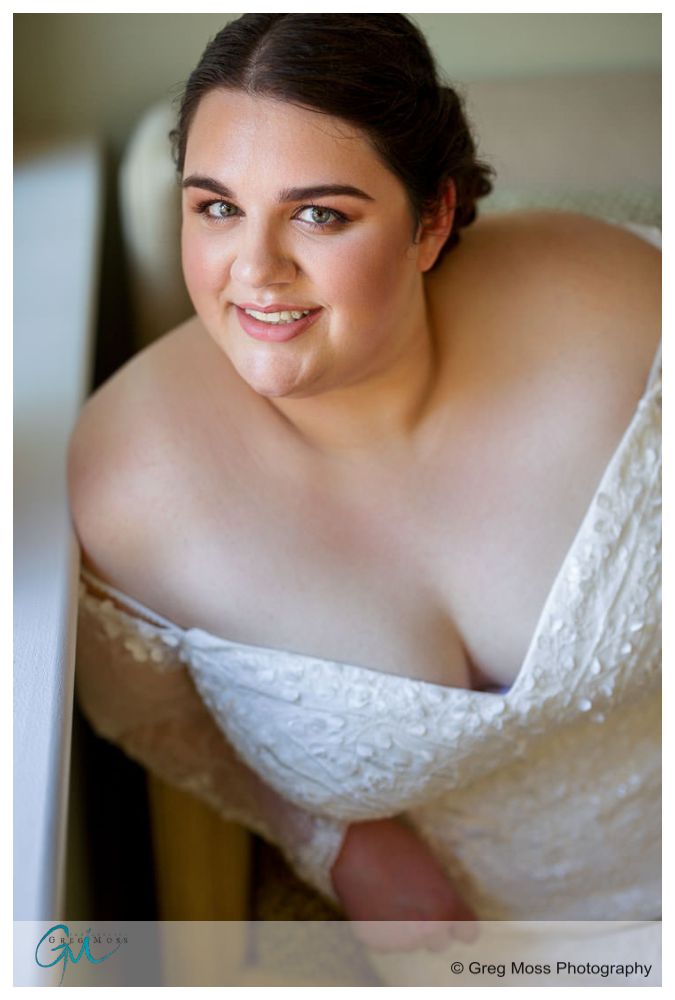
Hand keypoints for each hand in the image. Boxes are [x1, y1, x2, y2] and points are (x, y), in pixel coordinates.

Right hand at [330, 817, 476, 952]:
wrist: (352, 844)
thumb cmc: (394, 843)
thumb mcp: (431, 865)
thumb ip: (443, 895)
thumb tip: (447, 913)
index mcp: (447, 908)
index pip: (468, 934)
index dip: (458, 923)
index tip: (449, 915)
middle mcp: (428, 930)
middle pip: (440, 942)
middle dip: (430, 927)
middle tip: (413, 903)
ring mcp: (401, 940)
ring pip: (412, 943)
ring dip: (405, 929)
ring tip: (389, 900)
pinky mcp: (376, 943)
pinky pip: (387, 942)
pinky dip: (382, 929)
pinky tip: (374, 905)